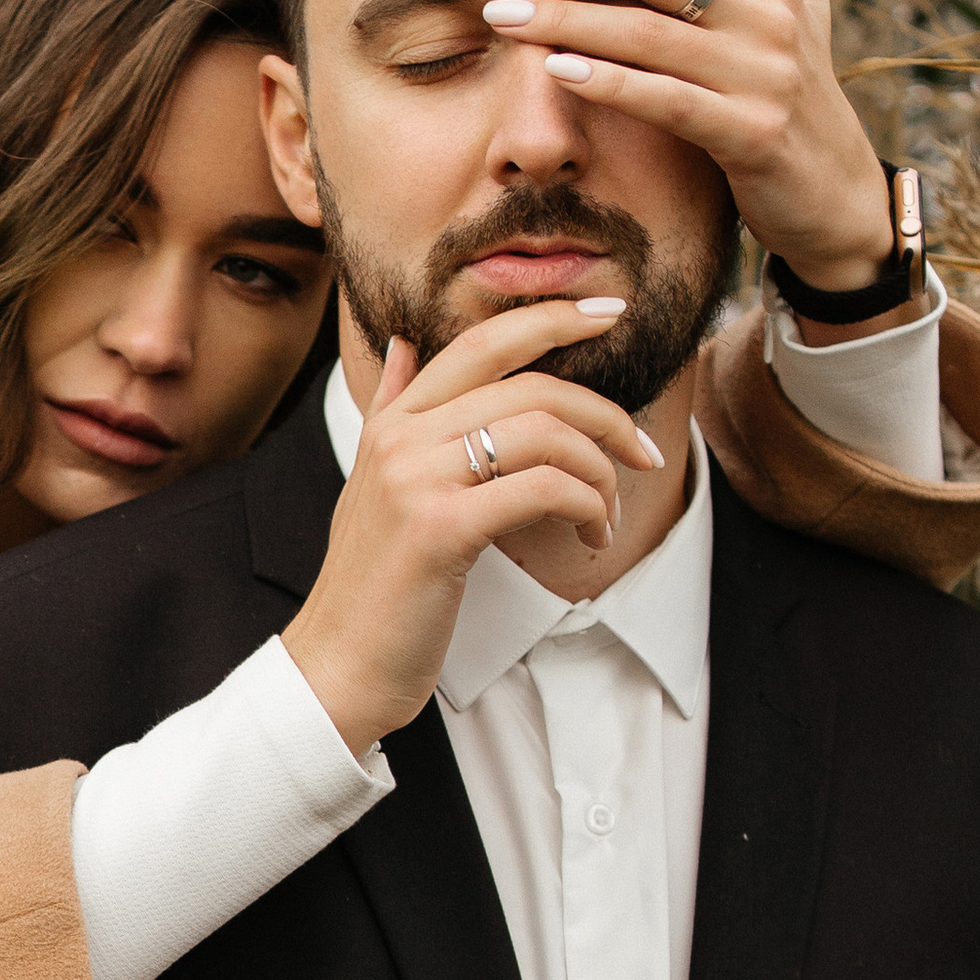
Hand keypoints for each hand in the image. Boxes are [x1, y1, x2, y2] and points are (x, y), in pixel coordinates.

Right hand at [281, 301, 661, 755]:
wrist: (337, 664)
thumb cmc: (373, 586)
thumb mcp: (371, 481)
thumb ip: (394, 407)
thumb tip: (403, 342)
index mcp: (393, 422)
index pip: (484, 342)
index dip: (555, 317)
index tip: (612, 314)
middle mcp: (401, 438)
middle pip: (531, 386)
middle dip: (605, 416)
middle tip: (642, 454)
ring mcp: (417, 480)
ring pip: (545, 434)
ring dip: (601, 473)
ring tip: (607, 515)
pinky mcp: (441, 529)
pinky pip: (543, 489)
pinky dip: (586, 507)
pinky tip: (590, 537)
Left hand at [473, 0, 893, 290]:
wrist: (838, 194)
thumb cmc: (802, 89)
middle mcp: (767, 15)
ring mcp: (760, 75)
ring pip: (647, 32)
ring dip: (565, 18)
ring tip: (499, 9)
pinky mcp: (750, 136)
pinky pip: (667, 101)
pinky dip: (610, 84)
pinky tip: (554, 71)